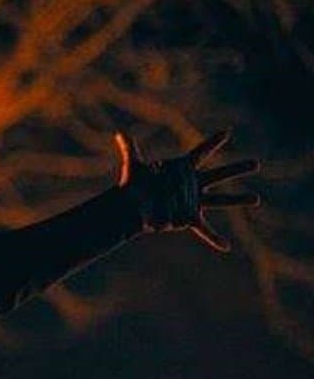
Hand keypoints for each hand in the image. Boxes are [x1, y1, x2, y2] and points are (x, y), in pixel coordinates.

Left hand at [113, 129, 259, 251]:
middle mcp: (192, 183)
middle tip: (256, 163)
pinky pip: (204, 229)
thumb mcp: (133, 165)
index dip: (213, 142)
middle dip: (237, 168)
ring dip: (238, 199)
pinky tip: (225, 246)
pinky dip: (213, 238)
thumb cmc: (133, 184)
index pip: (201, 152)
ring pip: (220, 199)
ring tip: (257, 198)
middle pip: (219, 174)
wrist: (131, 206)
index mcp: (182, 168)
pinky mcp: (188, 217)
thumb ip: (129, 149)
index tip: (227, 132)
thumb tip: (120, 134)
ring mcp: (193, 200)